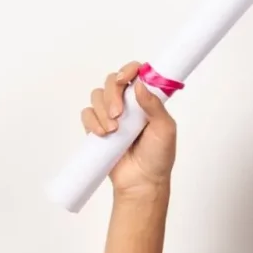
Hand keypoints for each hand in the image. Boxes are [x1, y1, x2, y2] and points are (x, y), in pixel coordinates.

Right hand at [81, 61, 176, 197]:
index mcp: (147, 100)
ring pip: (97, 95)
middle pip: (112, 80)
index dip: (129, 70)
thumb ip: (155, 105)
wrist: (141, 182)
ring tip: (114, 130)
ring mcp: (111, 115)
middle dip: (113, 94)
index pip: (135, 73)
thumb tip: (140, 85)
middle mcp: (128, 104)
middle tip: (119, 114)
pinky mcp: (98, 128)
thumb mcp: (165, 129)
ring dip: (103, 110)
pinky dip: (92, 121)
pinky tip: (103, 134)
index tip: (127, 79)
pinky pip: (87, 114)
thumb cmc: (158, 157)